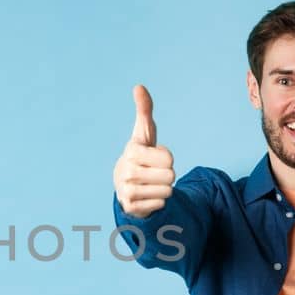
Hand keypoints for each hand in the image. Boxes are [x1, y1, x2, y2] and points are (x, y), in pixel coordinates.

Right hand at [114, 85, 176, 218]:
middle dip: (166, 175)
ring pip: (167, 191)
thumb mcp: (144, 133)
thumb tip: (139, 86)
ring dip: (163, 188)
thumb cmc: (140, 155)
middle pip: (170, 175)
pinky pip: (161, 204)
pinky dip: (158, 201)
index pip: (169, 158)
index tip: (153, 157)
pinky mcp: (131, 207)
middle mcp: (127, 171)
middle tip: (153, 173)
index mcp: (132, 151)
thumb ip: (144, 110)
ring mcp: (127, 191)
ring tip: (150, 184)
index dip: (166, 158)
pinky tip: (147, 196)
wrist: (124, 184)